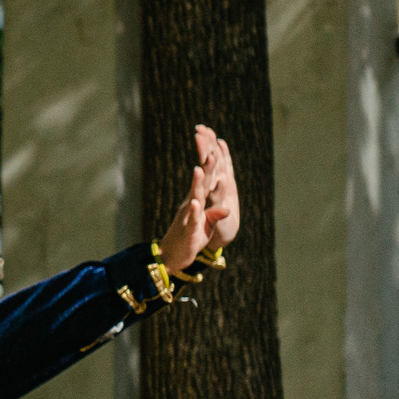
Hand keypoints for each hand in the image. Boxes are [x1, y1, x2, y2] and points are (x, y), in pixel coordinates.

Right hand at [156, 124, 238, 271]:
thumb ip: (215, 214)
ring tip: (199, 168)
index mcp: (198, 200)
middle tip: (208, 145)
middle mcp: (192, 204)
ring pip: (195, 197)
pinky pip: (192, 219)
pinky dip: (193, 211)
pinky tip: (195, 202)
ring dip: (196, 183)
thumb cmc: (191, 238)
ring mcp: (189, 216)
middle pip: (201, 181)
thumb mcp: (206, 224)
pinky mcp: (189, 231)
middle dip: (205, 164)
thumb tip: (226, 207)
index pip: (207, 177)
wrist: (173, 256)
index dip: (211, 160)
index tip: (214, 142)